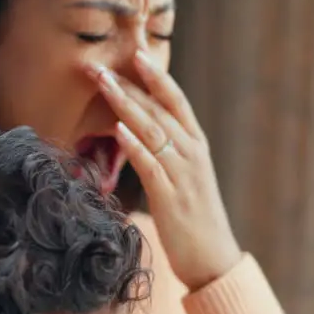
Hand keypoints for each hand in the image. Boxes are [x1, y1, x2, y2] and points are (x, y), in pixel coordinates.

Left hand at [84, 51, 241, 290]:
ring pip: (153, 130)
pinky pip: (151, 165)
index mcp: (196, 146)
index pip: (176, 101)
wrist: (213, 260)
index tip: (136, 52)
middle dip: (129, 84)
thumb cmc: (194, 220)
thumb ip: (167, 153)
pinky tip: (118, 129)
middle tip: (100, 64)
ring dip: (126, 104)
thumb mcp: (184, 178)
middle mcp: (192, 154)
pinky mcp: (171, 198)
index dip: (157, 76)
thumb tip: (140, 132)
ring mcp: (183, 174)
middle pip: (159, 110)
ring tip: (103, 83)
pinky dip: (135, 145)